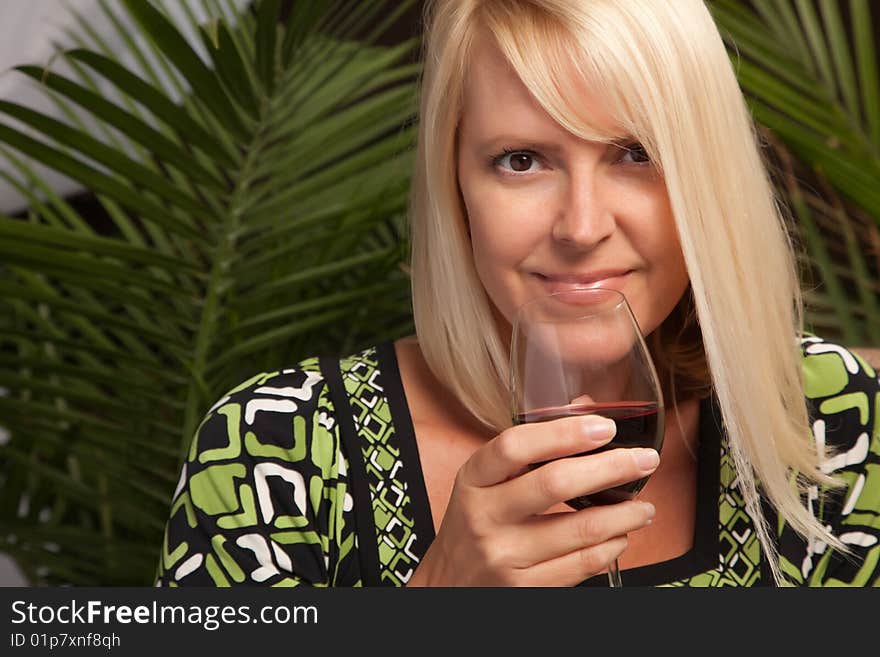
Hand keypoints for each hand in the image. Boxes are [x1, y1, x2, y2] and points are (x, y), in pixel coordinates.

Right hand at [407, 415, 658, 585]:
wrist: (449, 582)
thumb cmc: (475, 521)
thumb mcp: (486, 481)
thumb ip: (532, 446)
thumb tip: (585, 410)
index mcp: (474, 479)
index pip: (515, 446)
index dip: (563, 433)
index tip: (603, 427)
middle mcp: (485, 516)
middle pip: (555, 483)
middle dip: (611, 468)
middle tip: (645, 460)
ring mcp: (505, 555)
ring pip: (580, 529)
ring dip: (624, 514)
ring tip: (644, 506)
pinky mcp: (524, 588)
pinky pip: (581, 565)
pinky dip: (611, 547)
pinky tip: (620, 535)